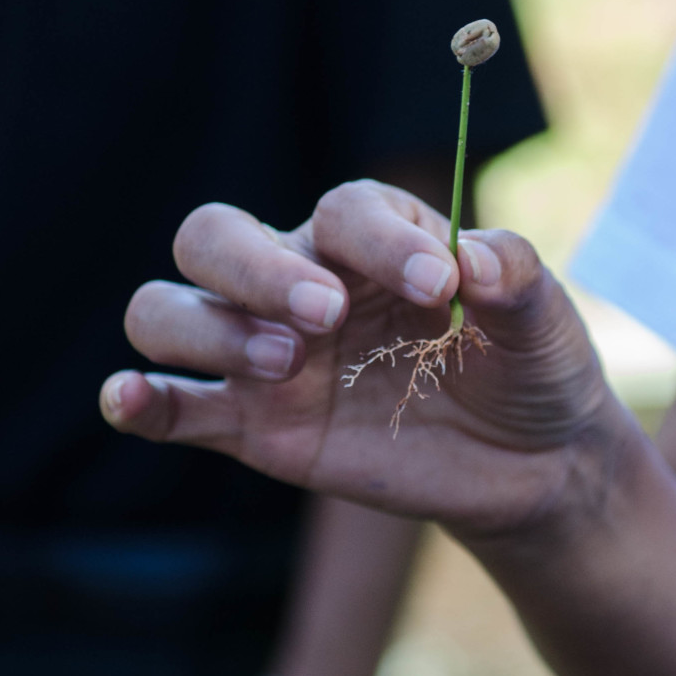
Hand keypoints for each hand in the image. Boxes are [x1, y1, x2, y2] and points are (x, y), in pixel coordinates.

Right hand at [100, 182, 611, 534]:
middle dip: (258, 269)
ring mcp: (265, 354)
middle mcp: (300, 280)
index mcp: (371, 237)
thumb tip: (478, 260)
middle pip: (216, 238)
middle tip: (327, 315)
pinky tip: (130, 398)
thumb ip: (516, 276)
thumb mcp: (545, 319)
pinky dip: (138, 398)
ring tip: (285, 366)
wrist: (530, 464)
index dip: (384, 240)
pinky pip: (174, 405)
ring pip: (169, 310)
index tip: (444, 286)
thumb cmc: (530, 367)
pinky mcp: (252, 427)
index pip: (344, 211)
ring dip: (208, 330)